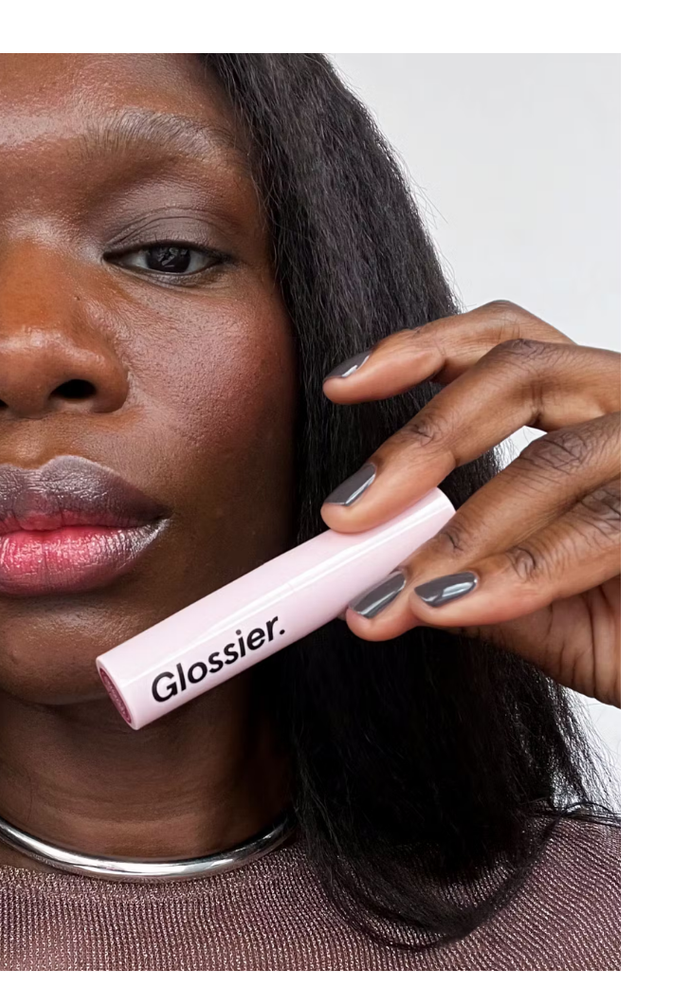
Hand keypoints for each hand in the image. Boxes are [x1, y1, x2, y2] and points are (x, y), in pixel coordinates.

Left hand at [320, 300, 619, 707]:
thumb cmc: (641, 635)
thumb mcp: (543, 609)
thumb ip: (468, 577)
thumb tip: (371, 581)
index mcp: (596, 413)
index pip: (508, 345)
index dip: (422, 348)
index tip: (340, 384)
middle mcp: (636, 414)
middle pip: (519, 374)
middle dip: (419, 444)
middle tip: (345, 514)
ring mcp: (666, 458)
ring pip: (552, 460)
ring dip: (459, 533)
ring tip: (399, 595)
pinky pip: (597, 528)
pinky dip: (515, 572)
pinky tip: (452, 606)